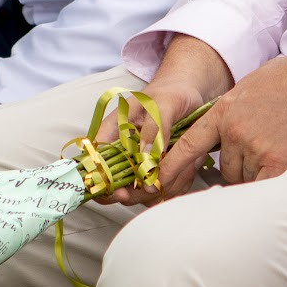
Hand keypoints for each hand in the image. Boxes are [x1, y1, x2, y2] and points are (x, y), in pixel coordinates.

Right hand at [92, 35, 233, 206]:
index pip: (95, 162)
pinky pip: (162, 189)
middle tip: (158, 188)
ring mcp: (138, 162)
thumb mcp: (164, 104)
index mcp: (113, 131)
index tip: (121, 193)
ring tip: (183, 168)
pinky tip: (188, 169)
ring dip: (162, 188)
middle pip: (116, 186)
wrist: (191, 92)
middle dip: (137, 193)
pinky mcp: (157, 169)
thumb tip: (145, 161)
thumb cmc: (173, 92)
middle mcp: (122, 151)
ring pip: (141, 193)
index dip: (102, 182)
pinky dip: (176, 185)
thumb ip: (154, 130)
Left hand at [130, 31, 286, 206]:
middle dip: (242, 168)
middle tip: (270, 147)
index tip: (159, 183)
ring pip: (248, 179)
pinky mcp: (278, 162)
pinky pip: (265, 187)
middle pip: (226, 169)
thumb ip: (237, 108)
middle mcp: (233, 130)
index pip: (188, 146)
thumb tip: (229, 125)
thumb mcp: (256, 83)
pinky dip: (274, 182)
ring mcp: (254, 147)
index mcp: (224, 110)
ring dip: (262, 173)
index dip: (171, 167)